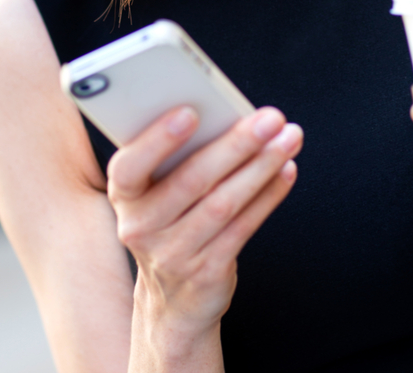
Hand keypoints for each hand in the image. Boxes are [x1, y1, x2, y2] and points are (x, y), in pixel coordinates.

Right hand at [106, 106, 302, 340]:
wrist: (172, 299)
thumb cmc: (171, 220)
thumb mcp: (158, 192)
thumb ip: (180, 157)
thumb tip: (230, 118)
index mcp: (125, 196)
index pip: (128, 168)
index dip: (157, 141)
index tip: (191, 112)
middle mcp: (141, 227)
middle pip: (191, 180)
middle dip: (236, 144)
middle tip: (270, 119)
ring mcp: (172, 255)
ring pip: (223, 203)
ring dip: (262, 166)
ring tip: (288, 139)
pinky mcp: (206, 273)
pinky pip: (243, 227)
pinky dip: (268, 195)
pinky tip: (285, 170)